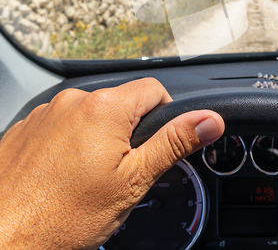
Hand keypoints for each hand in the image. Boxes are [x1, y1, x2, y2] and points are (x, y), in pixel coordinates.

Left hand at [0, 78, 223, 249]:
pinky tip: (62, 174)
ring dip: (98, 136)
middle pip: (121, 102)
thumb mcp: (133, 180)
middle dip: (129, 130)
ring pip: (91, 114)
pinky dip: (70, 142)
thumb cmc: (63, 216)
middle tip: (119, 169)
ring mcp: (45, 112)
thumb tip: (210, 120)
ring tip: (86, 175)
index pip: (154, 89)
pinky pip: (62, 124)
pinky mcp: (26, 127)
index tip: (153, 145)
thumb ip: (175, 143)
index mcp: (105, 107)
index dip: (163, 116)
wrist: (1, 238)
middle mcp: (73, 100)